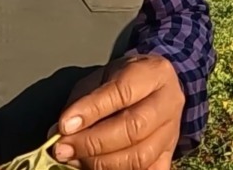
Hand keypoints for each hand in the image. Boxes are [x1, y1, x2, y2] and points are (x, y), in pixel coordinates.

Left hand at [51, 54, 184, 169]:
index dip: (92, 111)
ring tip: (76, 159)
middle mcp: (169, 102)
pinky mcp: (169, 154)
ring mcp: (172, 131)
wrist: (157, 87)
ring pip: (140, 157)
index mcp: (154, 73)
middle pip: (134, 129)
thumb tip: (59, 131)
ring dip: (102, 163)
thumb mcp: (102, 77)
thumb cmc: (124, 79)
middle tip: (64, 149)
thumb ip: (83, 100)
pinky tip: (100, 168)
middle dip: (93, 143)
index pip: (123, 92)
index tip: (64, 125)